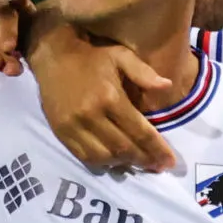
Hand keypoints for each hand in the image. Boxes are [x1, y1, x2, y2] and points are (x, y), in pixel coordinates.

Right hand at [26, 22, 178, 172]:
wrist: (53, 57)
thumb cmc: (91, 57)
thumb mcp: (120, 55)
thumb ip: (143, 72)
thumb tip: (167, 85)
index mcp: (110, 97)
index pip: (139, 131)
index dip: (157, 149)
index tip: (169, 162)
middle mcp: (92, 116)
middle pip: (123, 148)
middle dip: (144, 160)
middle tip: (158, 167)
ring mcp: (74, 127)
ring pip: (104, 157)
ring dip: (124, 164)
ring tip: (138, 163)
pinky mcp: (61, 133)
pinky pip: (85, 157)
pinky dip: (102, 163)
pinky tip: (115, 161)